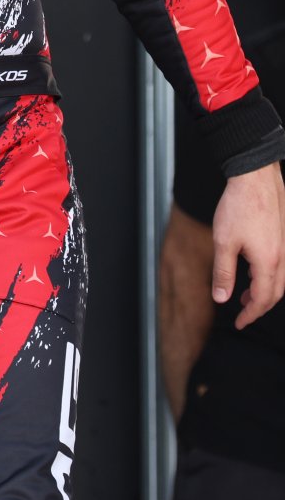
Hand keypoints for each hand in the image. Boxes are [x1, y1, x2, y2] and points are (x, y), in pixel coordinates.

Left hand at [211, 161, 284, 326]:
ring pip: (280, 280)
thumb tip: (222, 299)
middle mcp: (283, 257)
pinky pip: (281, 265)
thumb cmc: (238, 205)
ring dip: (264, 291)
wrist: (255, 175)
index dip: (249, 315)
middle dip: (258, 307)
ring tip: (244, 293)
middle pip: (275, 293)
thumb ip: (223, 273)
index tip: (238, 323)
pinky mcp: (284, 235)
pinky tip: (252, 269)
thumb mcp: (223, 241)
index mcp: (269, 262)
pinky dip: (268, 275)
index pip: (262, 300)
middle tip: (242, 312)